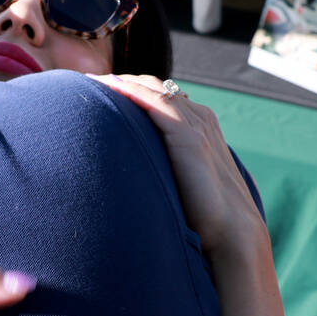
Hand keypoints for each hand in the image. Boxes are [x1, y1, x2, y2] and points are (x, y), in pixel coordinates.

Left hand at [89, 74, 264, 254]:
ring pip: (151, 88)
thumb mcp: (182, 183)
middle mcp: (199, 118)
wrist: (233, 233)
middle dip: (118, 82)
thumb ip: (165, 170)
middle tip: (83, 85)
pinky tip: (107, 90)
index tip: (96, 93)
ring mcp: (197, 124)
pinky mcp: (190, 136)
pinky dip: (130, 92)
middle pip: (152, 85)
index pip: (159, 96)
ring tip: (86, 84)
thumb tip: (138, 179)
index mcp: (199, 126)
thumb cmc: (206, 217)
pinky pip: (155, 102)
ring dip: (117, 83)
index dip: (128, 90)